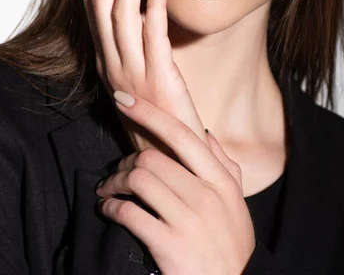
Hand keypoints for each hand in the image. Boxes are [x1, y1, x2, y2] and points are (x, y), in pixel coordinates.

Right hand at [83, 0, 207, 157]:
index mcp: (108, 59)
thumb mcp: (141, 74)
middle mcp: (112, 63)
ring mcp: (132, 72)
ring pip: (120, 13)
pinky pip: (153, 34)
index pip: (95, 5)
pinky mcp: (158, 80)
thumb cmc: (159, 115)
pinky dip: (154, 3)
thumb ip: (140, 42)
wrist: (171, 160)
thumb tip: (147, 5)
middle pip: (102, 1)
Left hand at [96, 93, 255, 274]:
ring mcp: (189, 219)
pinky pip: (130, 214)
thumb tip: (205, 133)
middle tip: (116, 174)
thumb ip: (223, 164)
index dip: (149, 113)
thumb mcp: (236, 200)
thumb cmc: (231, 243)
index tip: (123, 99)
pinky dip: (112, 209)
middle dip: (124, 163)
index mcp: (221, 179)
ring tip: (108, 192)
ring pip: (138, 181)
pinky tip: (110, 211)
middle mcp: (206, 194)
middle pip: (151, 157)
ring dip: (113, 184)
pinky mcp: (170, 244)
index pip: (181, 133)